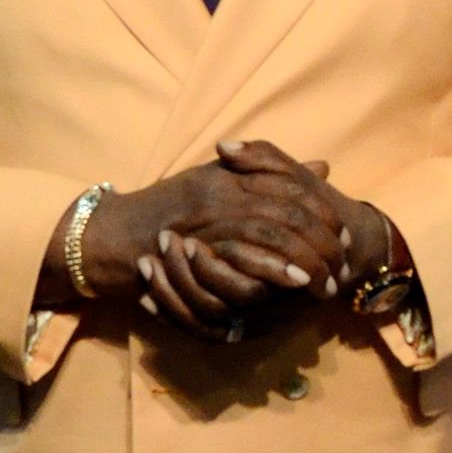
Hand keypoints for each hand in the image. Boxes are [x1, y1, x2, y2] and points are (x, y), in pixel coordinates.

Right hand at [43, 146, 356, 336]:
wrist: (109, 236)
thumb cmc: (162, 211)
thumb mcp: (216, 183)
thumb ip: (266, 175)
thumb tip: (322, 167)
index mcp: (229, 175)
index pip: (289, 185)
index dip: (322, 209)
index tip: (342, 232)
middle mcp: (220, 191)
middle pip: (287, 209)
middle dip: (320, 238)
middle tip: (342, 263)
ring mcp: (206, 220)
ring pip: (270, 233)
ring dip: (302, 259)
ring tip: (324, 281)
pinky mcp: (195, 249)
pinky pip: (242, 260)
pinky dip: (271, 273)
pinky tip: (293, 285)